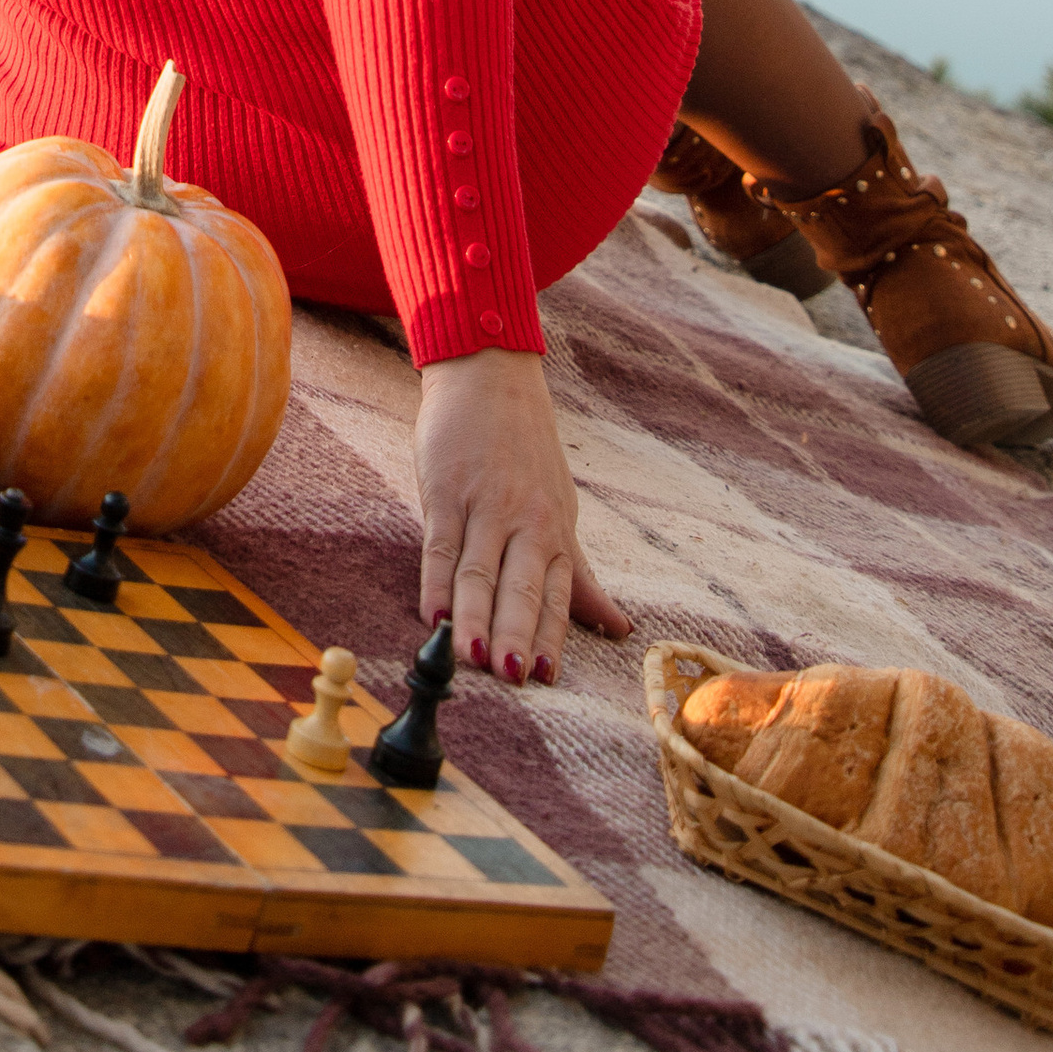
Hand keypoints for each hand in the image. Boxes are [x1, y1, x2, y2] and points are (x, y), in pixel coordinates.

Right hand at [414, 350, 630, 685]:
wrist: (488, 374)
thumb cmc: (524, 448)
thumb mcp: (560, 510)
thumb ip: (579, 576)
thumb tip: (619, 628)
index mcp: (555, 531)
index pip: (555, 594)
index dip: (550, 636)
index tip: (546, 677)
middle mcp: (525, 521)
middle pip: (520, 586)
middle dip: (517, 633)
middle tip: (512, 676)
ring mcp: (484, 504)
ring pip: (479, 569)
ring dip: (476, 615)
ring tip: (473, 657)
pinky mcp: (446, 488)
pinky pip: (440, 541)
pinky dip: (435, 579)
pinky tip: (434, 612)